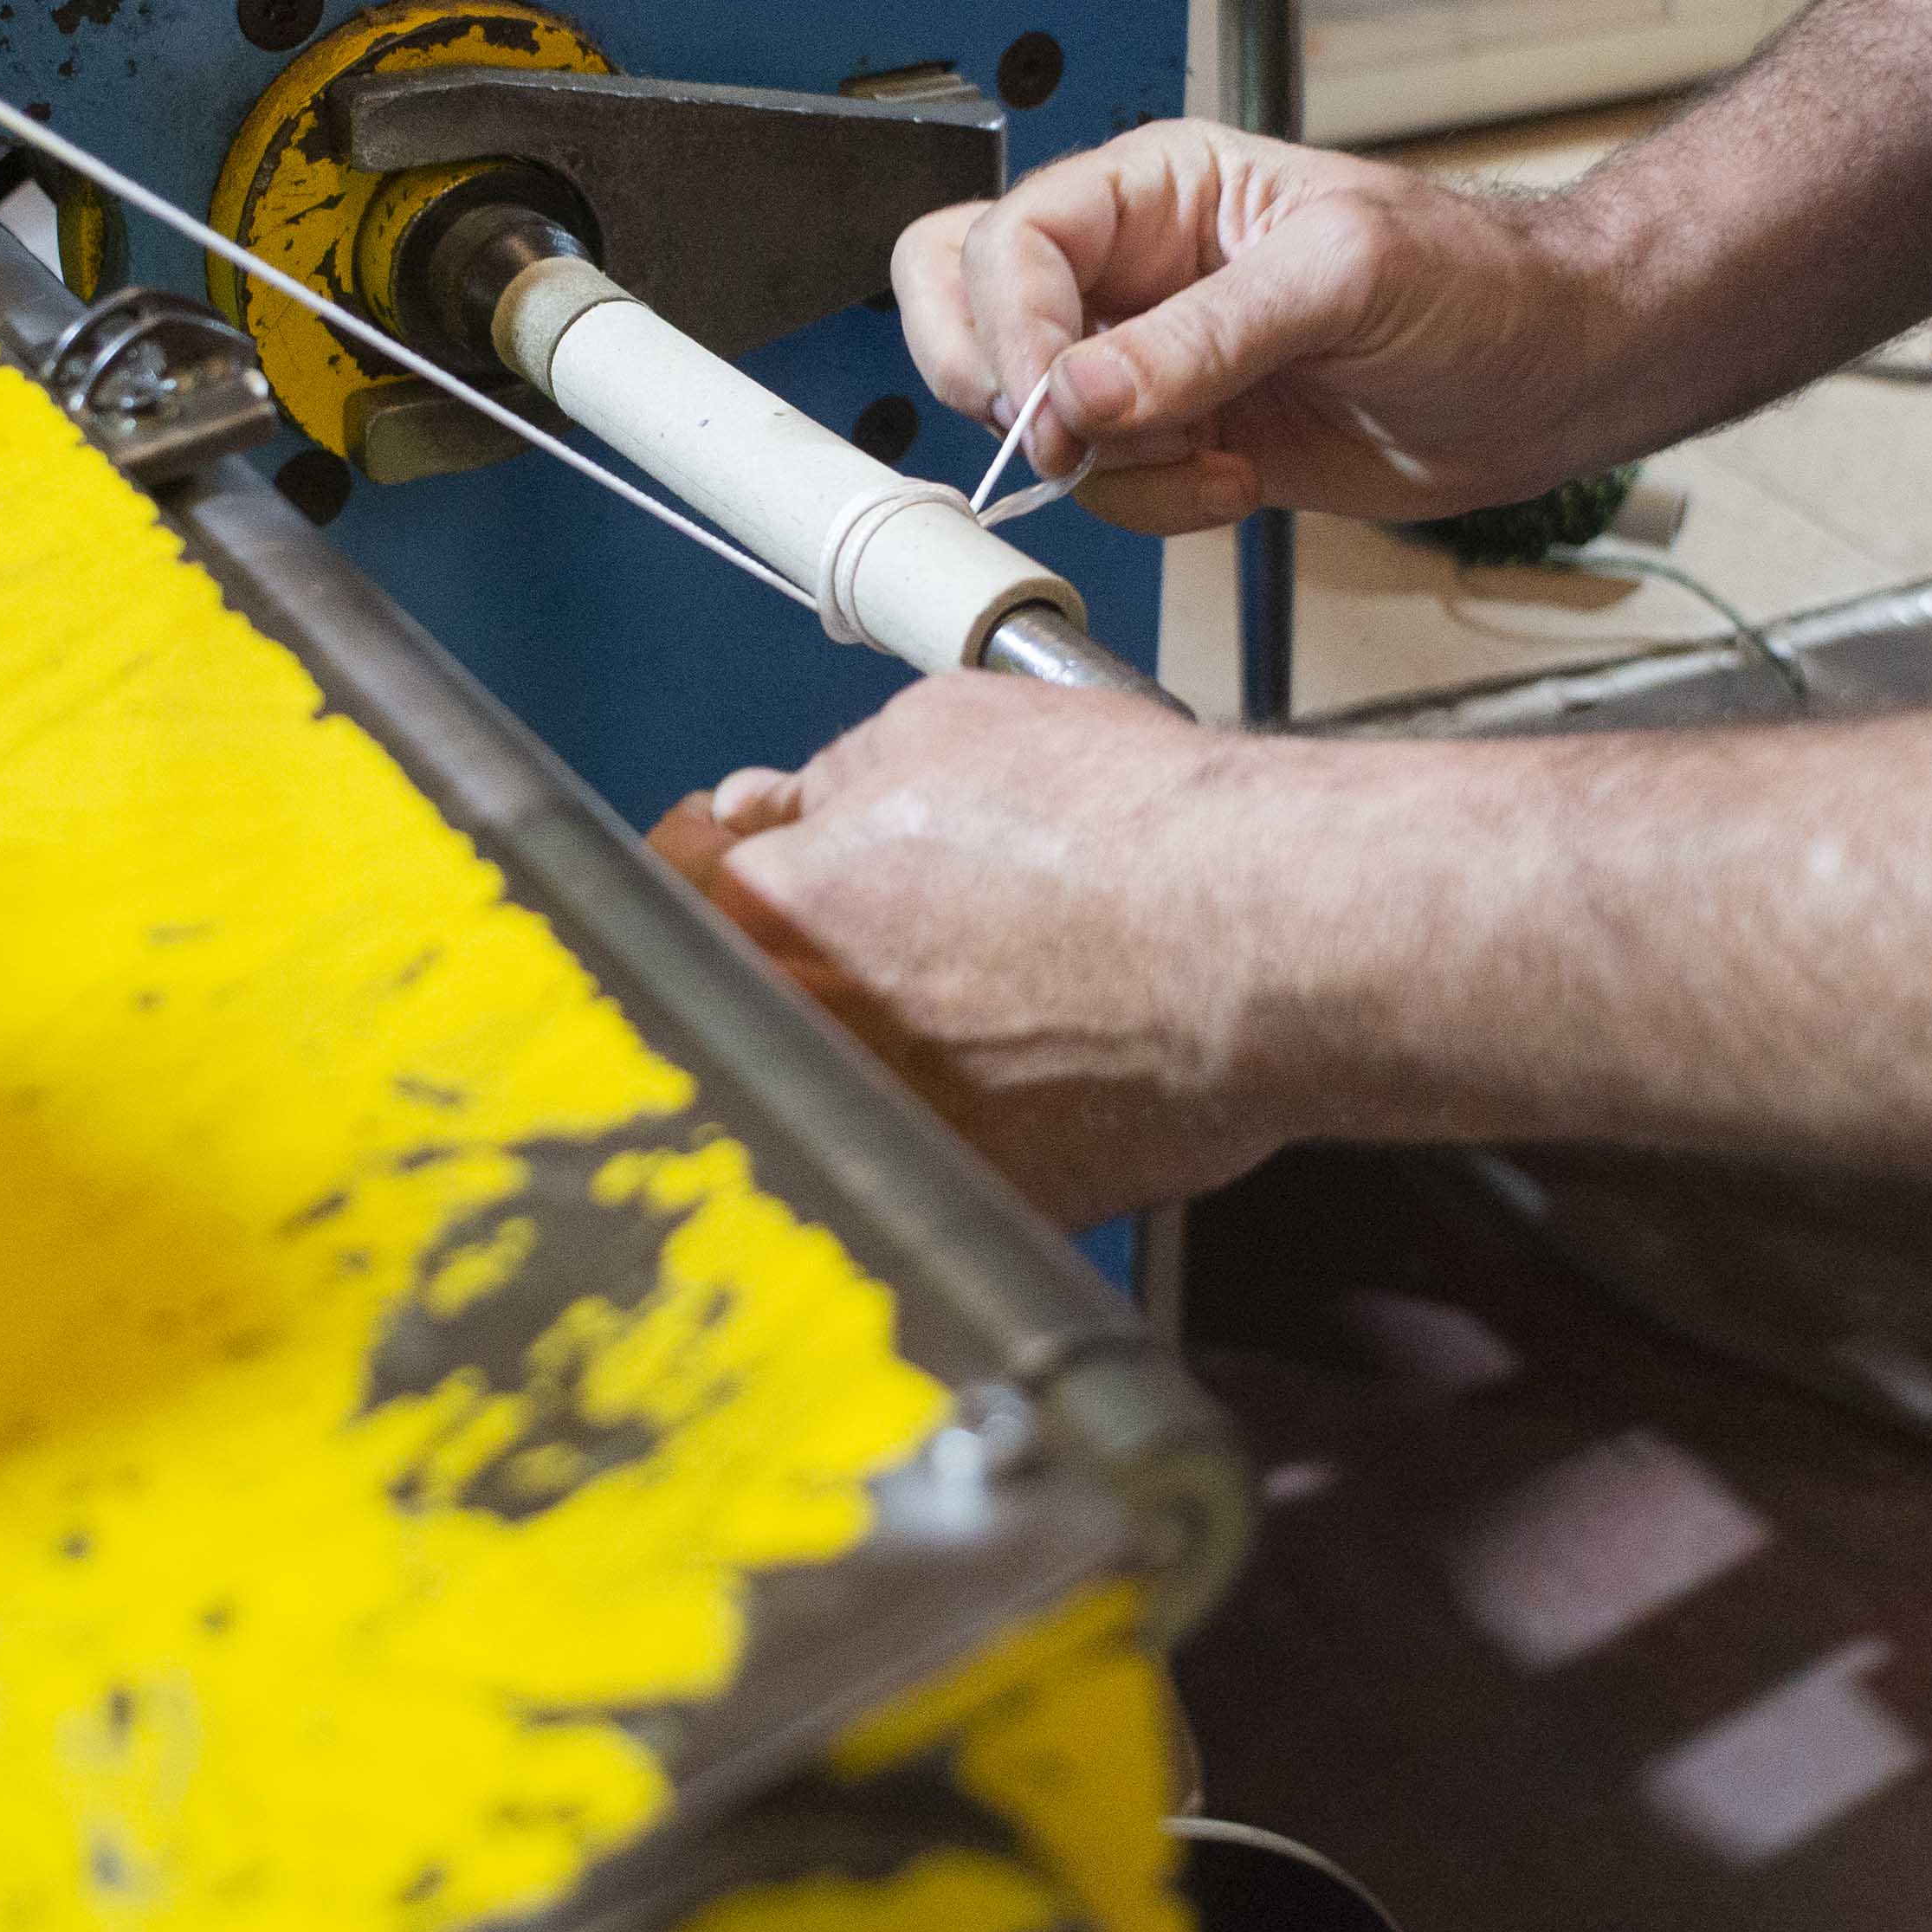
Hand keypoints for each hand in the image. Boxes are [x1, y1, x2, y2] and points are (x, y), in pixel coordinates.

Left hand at [651, 677, 1297, 1223]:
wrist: (1261, 938)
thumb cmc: (1122, 830)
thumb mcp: (943, 725)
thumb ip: (832, 779)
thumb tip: (784, 809)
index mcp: (765, 921)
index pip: (671, 897)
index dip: (716, 867)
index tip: (753, 865)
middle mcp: (800, 1046)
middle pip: (738, 1008)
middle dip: (791, 969)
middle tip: (877, 938)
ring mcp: (883, 1140)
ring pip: (833, 1097)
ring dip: (873, 1054)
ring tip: (978, 1005)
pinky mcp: (974, 1206)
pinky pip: (929, 1167)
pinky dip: (963, 1126)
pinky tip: (1031, 1074)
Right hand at [891, 121, 1610, 533]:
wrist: (1551, 380)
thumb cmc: (1479, 284)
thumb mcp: (1343, 279)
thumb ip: (1204, 337)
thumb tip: (1081, 390)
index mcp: (1156, 187)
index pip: (1008, 240)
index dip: (1008, 326)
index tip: (1053, 404)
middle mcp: (1133, 269)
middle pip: (966, 307)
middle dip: (1000, 388)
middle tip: (1072, 438)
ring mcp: (1149, 359)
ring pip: (1026, 416)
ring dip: (1104, 465)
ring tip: (1211, 459)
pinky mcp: (1179, 439)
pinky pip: (1101, 481)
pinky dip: (1151, 506)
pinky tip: (1239, 482)